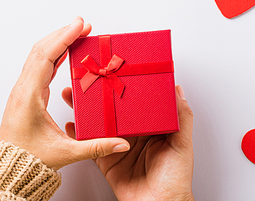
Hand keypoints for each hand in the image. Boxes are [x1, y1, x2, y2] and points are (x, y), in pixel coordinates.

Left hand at [0, 17, 129, 169]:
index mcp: (29, 96)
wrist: (7, 169)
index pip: (46, 57)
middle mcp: (23, 89)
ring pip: (38, 54)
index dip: (63, 38)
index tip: (79, 25)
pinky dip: (53, 53)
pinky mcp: (27, 93)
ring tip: (77, 32)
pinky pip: (39, 65)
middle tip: (83, 24)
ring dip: (57, 40)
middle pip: (41, 49)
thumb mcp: (65, 153)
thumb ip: (96, 147)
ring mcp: (23, 89)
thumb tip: (120, 144)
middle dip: (63, 33)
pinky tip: (65, 51)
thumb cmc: (28, 159)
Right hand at [62, 85, 194, 200]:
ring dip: (87, 112)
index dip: (126, 89)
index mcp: (152, 127)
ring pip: (100, 126)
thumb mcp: (182, 143)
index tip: (115, 74)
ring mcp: (119, 147)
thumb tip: (178, 90)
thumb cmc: (176, 179)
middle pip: (114, 111)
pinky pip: (90, 146)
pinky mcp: (107, 161)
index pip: (137, 103)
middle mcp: (134, 135)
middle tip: (90, 83)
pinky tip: (71, 125)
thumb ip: (182, 117)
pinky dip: (79, 136)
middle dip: (101, 97)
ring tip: (76, 98)